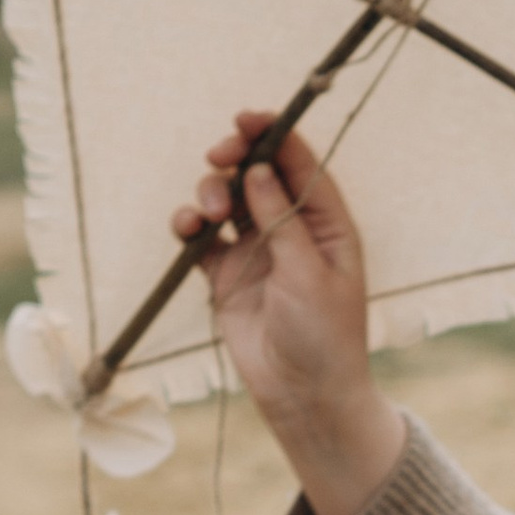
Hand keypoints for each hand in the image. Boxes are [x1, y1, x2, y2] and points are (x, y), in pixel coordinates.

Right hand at [171, 115, 406, 514]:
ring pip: (225, 198)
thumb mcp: (310, 275)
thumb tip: (258, 169)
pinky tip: (188, 229)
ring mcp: (256, 249)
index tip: (247, 119)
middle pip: (256, 171)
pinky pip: (201, 236)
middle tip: (218, 157)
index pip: (299, 164)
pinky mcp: (226, 273)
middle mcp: (291, 229)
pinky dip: (189, 224)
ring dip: (211, 191)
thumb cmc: (324, 337)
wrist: (303, 396)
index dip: (273, 134)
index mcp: (326, 223)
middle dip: (234, 156)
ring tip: (210, 212)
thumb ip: (283, 220)